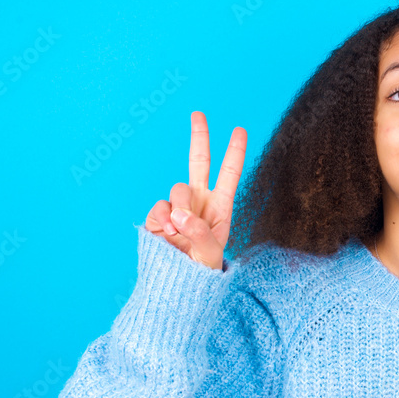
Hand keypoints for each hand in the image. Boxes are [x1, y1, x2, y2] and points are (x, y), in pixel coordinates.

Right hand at [144, 111, 246, 269]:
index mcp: (220, 207)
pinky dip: (163, 219)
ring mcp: (177, 207)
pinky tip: (168, 234)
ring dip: (181, 208)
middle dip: (199, 137)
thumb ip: (200, 233)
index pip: (229, 175)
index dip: (234, 153)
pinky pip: (159, 207)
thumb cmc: (200, 270)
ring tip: (181, 232)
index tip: (240, 129)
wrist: (177, 284)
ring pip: (178, 189)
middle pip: (198, 162)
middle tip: (198, 113)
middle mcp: (199, 201)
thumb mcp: (210, 254)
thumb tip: (179, 214)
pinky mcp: (158, 216)